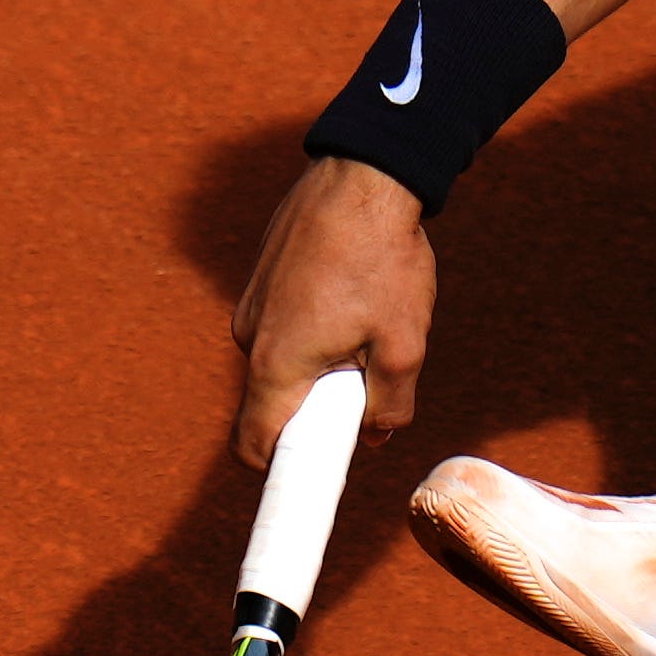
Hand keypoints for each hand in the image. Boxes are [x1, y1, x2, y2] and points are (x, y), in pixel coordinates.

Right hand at [231, 154, 431, 466]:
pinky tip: (355, 296)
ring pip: (283, 361)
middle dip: (317, 411)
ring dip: (321, 364)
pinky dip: (314, 329)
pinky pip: (284, 325)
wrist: (364, 174)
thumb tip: (377, 434)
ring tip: (369, 324)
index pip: (254, 445)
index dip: (279, 472)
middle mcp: (250, 338)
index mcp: (278, 364)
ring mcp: (251, 305)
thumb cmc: (383, 259)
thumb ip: (391, 403)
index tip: (309, 481)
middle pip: (273, 405)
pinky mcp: (262, 279)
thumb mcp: (405, 343)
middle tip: (366, 388)